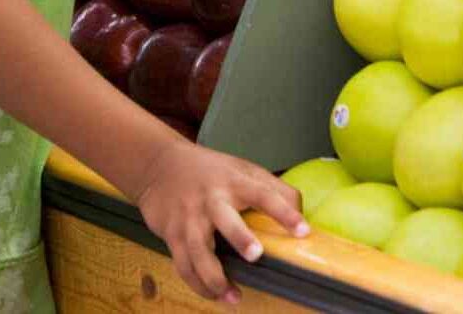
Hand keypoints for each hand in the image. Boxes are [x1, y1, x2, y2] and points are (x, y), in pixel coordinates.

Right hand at [135, 139, 309, 303]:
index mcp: (234, 181)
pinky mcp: (173, 233)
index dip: (284, 212)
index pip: (264, 194)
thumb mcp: (241, 169)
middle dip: (239, 236)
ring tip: (234, 297)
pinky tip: (214, 295)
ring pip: (198, 250)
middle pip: (225, 218)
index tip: (304, 231)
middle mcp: (211, 198)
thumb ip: (271, 187)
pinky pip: (184, 264)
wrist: (159, 164)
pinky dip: (198, 284)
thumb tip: (300, 208)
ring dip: (215, 277)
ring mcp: (189, 217)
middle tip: (255, 255)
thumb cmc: (210, 171)